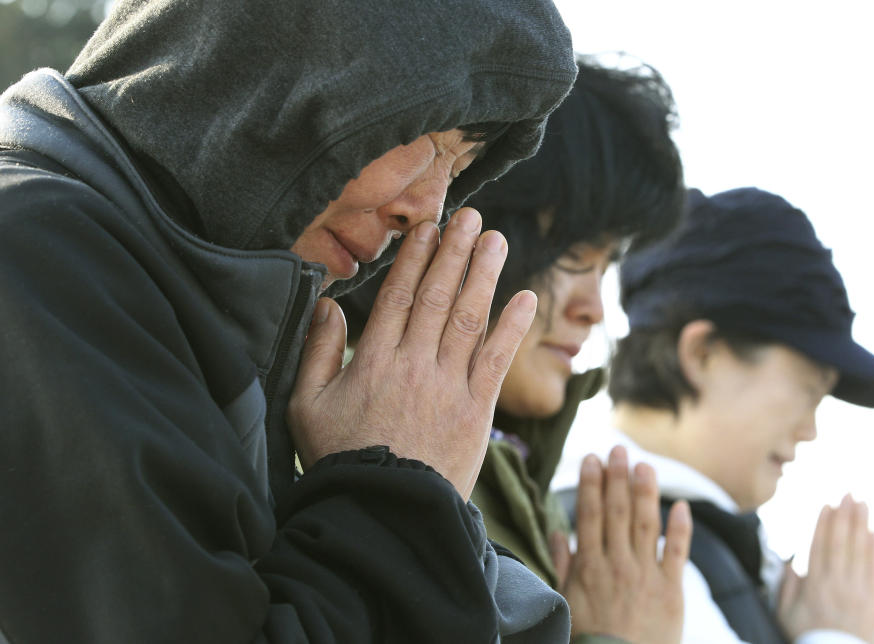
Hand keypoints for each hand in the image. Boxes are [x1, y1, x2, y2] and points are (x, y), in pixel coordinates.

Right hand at [286, 208, 536, 498]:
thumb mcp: (307, 407)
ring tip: (495, 239)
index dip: (416, 258)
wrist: (384, 514)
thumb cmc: (342, 461)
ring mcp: (449, 386)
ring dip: (484, 275)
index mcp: (374, 360)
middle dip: (454, 252)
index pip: (399, 296)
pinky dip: (512, 328)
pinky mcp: (477, 411)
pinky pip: (497, 360)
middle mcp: (415, 364)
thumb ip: (317, 352)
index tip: (428, 227)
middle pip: (439, 296)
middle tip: (470, 216)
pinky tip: (525, 297)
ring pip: (470, 318)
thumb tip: (327, 305)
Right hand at [551, 446, 690, 643]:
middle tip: (618, 449)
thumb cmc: (588, 636)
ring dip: (645, 491)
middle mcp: (618, 563)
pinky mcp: (671, 589)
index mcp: (590, 565)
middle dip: (617, 477)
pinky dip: (680, 528)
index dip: (592, 484)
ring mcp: (646, 574)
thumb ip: (564, 564)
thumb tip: (557, 533)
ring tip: (644, 464)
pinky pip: (677, 552)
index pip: (590, 515)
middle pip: (617, 512)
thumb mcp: (566, 600)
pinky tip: (680, 505)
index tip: (592, 459)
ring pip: (646, 524)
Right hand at [777, 494, 873, 643]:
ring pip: (859, 551)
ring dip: (861, 525)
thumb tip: (791, 563)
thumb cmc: (807, 639)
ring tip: (862, 504)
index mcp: (813, 586)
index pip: (819, 547)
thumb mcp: (785, 615)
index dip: (823, 524)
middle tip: (848, 494)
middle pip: (841, 543)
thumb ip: (787, 587)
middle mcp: (837, 584)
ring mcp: (858, 592)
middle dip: (844, 516)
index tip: (827, 504)